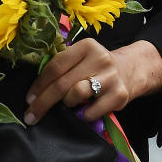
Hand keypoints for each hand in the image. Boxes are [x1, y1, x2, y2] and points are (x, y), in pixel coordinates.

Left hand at [24, 37, 161, 125]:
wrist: (132, 70)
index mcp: (85, 46)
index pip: (56, 66)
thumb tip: (36, 90)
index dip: (39, 84)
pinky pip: (92, 111)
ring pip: (76, 94)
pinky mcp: (120, 95)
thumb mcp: (82, 58)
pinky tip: (85, 112)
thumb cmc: (97, 66)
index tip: (29, 98)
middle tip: (31, 115)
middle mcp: (99, 58)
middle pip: (62, 83)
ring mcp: (111, 77)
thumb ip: (64, 67)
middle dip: (43, 102)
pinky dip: (84, 115)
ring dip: (67, 103)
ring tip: (69, 104)